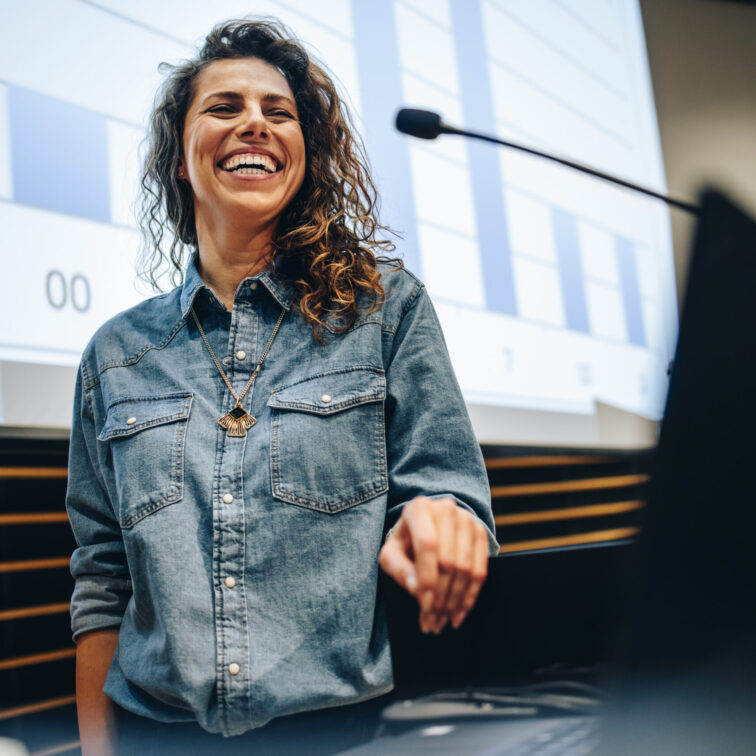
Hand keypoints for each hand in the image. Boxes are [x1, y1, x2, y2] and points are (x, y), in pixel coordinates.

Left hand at [378, 496, 488, 632]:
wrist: (426, 527)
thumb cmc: (405, 543)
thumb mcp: (391, 554)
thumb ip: (399, 569)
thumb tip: (417, 587)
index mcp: (419, 509)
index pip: (428, 545)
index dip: (428, 577)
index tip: (425, 605)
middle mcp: (445, 509)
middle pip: (449, 560)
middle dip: (440, 597)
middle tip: (431, 621)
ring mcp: (466, 519)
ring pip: (465, 568)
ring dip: (454, 601)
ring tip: (441, 621)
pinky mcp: (480, 532)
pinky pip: (480, 570)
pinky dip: (470, 596)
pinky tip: (459, 613)